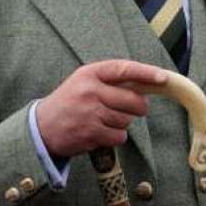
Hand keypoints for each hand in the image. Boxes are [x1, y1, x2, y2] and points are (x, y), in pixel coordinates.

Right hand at [36, 59, 166, 157]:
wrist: (42, 127)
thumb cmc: (69, 101)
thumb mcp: (84, 81)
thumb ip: (110, 80)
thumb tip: (145, 84)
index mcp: (90, 73)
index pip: (124, 69)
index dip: (146, 73)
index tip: (163, 77)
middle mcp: (91, 90)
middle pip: (133, 99)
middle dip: (138, 106)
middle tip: (133, 108)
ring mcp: (91, 113)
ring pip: (127, 119)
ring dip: (123, 122)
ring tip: (105, 119)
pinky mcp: (91, 133)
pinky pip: (119, 136)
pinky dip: (115, 136)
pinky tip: (101, 131)